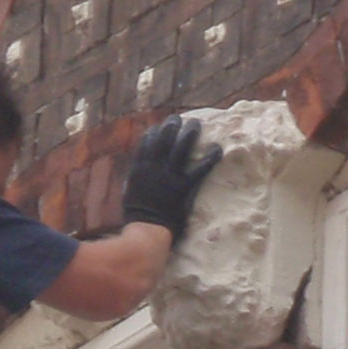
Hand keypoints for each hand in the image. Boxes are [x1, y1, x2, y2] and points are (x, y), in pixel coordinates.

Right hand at [119, 115, 223, 237]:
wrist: (147, 230)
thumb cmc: (136, 217)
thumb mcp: (129, 194)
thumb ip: (133, 180)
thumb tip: (135, 174)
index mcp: (139, 170)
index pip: (145, 144)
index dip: (153, 133)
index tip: (159, 126)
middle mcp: (154, 168)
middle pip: (164, 140)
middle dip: (171, 126)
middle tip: (178, 118)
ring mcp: (170, 176)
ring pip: (181, 148)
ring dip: (190, 133)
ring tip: (196, 123)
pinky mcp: (184, 187)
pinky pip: (200, 169)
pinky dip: (210, 157)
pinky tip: (218, 148)